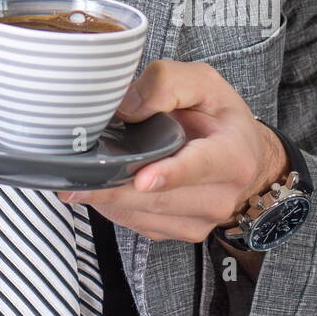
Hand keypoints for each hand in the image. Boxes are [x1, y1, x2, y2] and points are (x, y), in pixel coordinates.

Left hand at [56, 60, 288, 242]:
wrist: (243, 155)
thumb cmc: (218, 115)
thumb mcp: (202, 83)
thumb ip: (166, 84)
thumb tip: (127, 108)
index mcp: (232, 155)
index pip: (201, 166)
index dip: (170, 173)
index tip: (142, 179)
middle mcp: (220, 196)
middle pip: (159, 198)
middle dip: (114, 187)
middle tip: (73, 178)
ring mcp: (201, 220)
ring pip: (143, 215)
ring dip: (107, 198)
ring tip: (77, 179)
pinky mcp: (181, 232)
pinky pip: (138, 225)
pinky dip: (113, 207)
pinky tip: (99, 186)